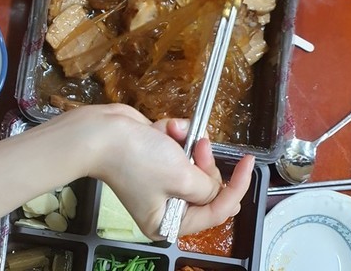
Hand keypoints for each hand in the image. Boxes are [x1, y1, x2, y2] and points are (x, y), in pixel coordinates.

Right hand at [80, 104, 254, 239]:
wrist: (102, 132)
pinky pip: (178, 146)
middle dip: (205, 161)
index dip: (235, 187)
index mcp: (167, 221)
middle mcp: (165, 204)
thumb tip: (215, 187)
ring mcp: (160, 179)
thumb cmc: (137, 159)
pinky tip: (164, 129)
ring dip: (188, 143)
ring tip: (175, 133)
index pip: (216, 211)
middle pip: (206, 186)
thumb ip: (208, 188)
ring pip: (194, 162)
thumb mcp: (182, 178)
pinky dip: (174, 134)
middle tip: (200, 145)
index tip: (248, 163)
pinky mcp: (156, 157)